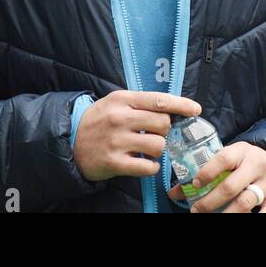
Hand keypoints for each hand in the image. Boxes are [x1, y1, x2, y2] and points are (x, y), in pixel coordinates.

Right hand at [73, 90, 201, 181]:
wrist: (70, 142)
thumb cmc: (98, 121)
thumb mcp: (115, 102)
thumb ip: (140, 104)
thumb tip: (172, 110)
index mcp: (122, 99)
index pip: (159, 100)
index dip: (181, 105)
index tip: (195, 110)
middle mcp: (120, 118)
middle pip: (163, 123)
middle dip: (165, 130)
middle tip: (155, 133)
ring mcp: (116, 141)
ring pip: (158, 146)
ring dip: (158, 149)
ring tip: (146, 148)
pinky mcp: (114, 162)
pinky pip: (147, 167)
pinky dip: (151, 167)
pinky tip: (144, 163)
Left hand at [167, 141, 265, 211]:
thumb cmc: (248, 165)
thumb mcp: (231, 162)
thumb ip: (206, 175)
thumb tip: (174, 192)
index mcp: (242, 151)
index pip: (223, 159)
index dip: (207, 172)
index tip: (194, 184)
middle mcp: (258, 164)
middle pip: (231, 187)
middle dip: (209, 202)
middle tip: (196, 211)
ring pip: (245, 204)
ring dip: (225, 215)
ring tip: (213, 219)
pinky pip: (264, 215)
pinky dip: (250, 219)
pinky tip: (234, 218)